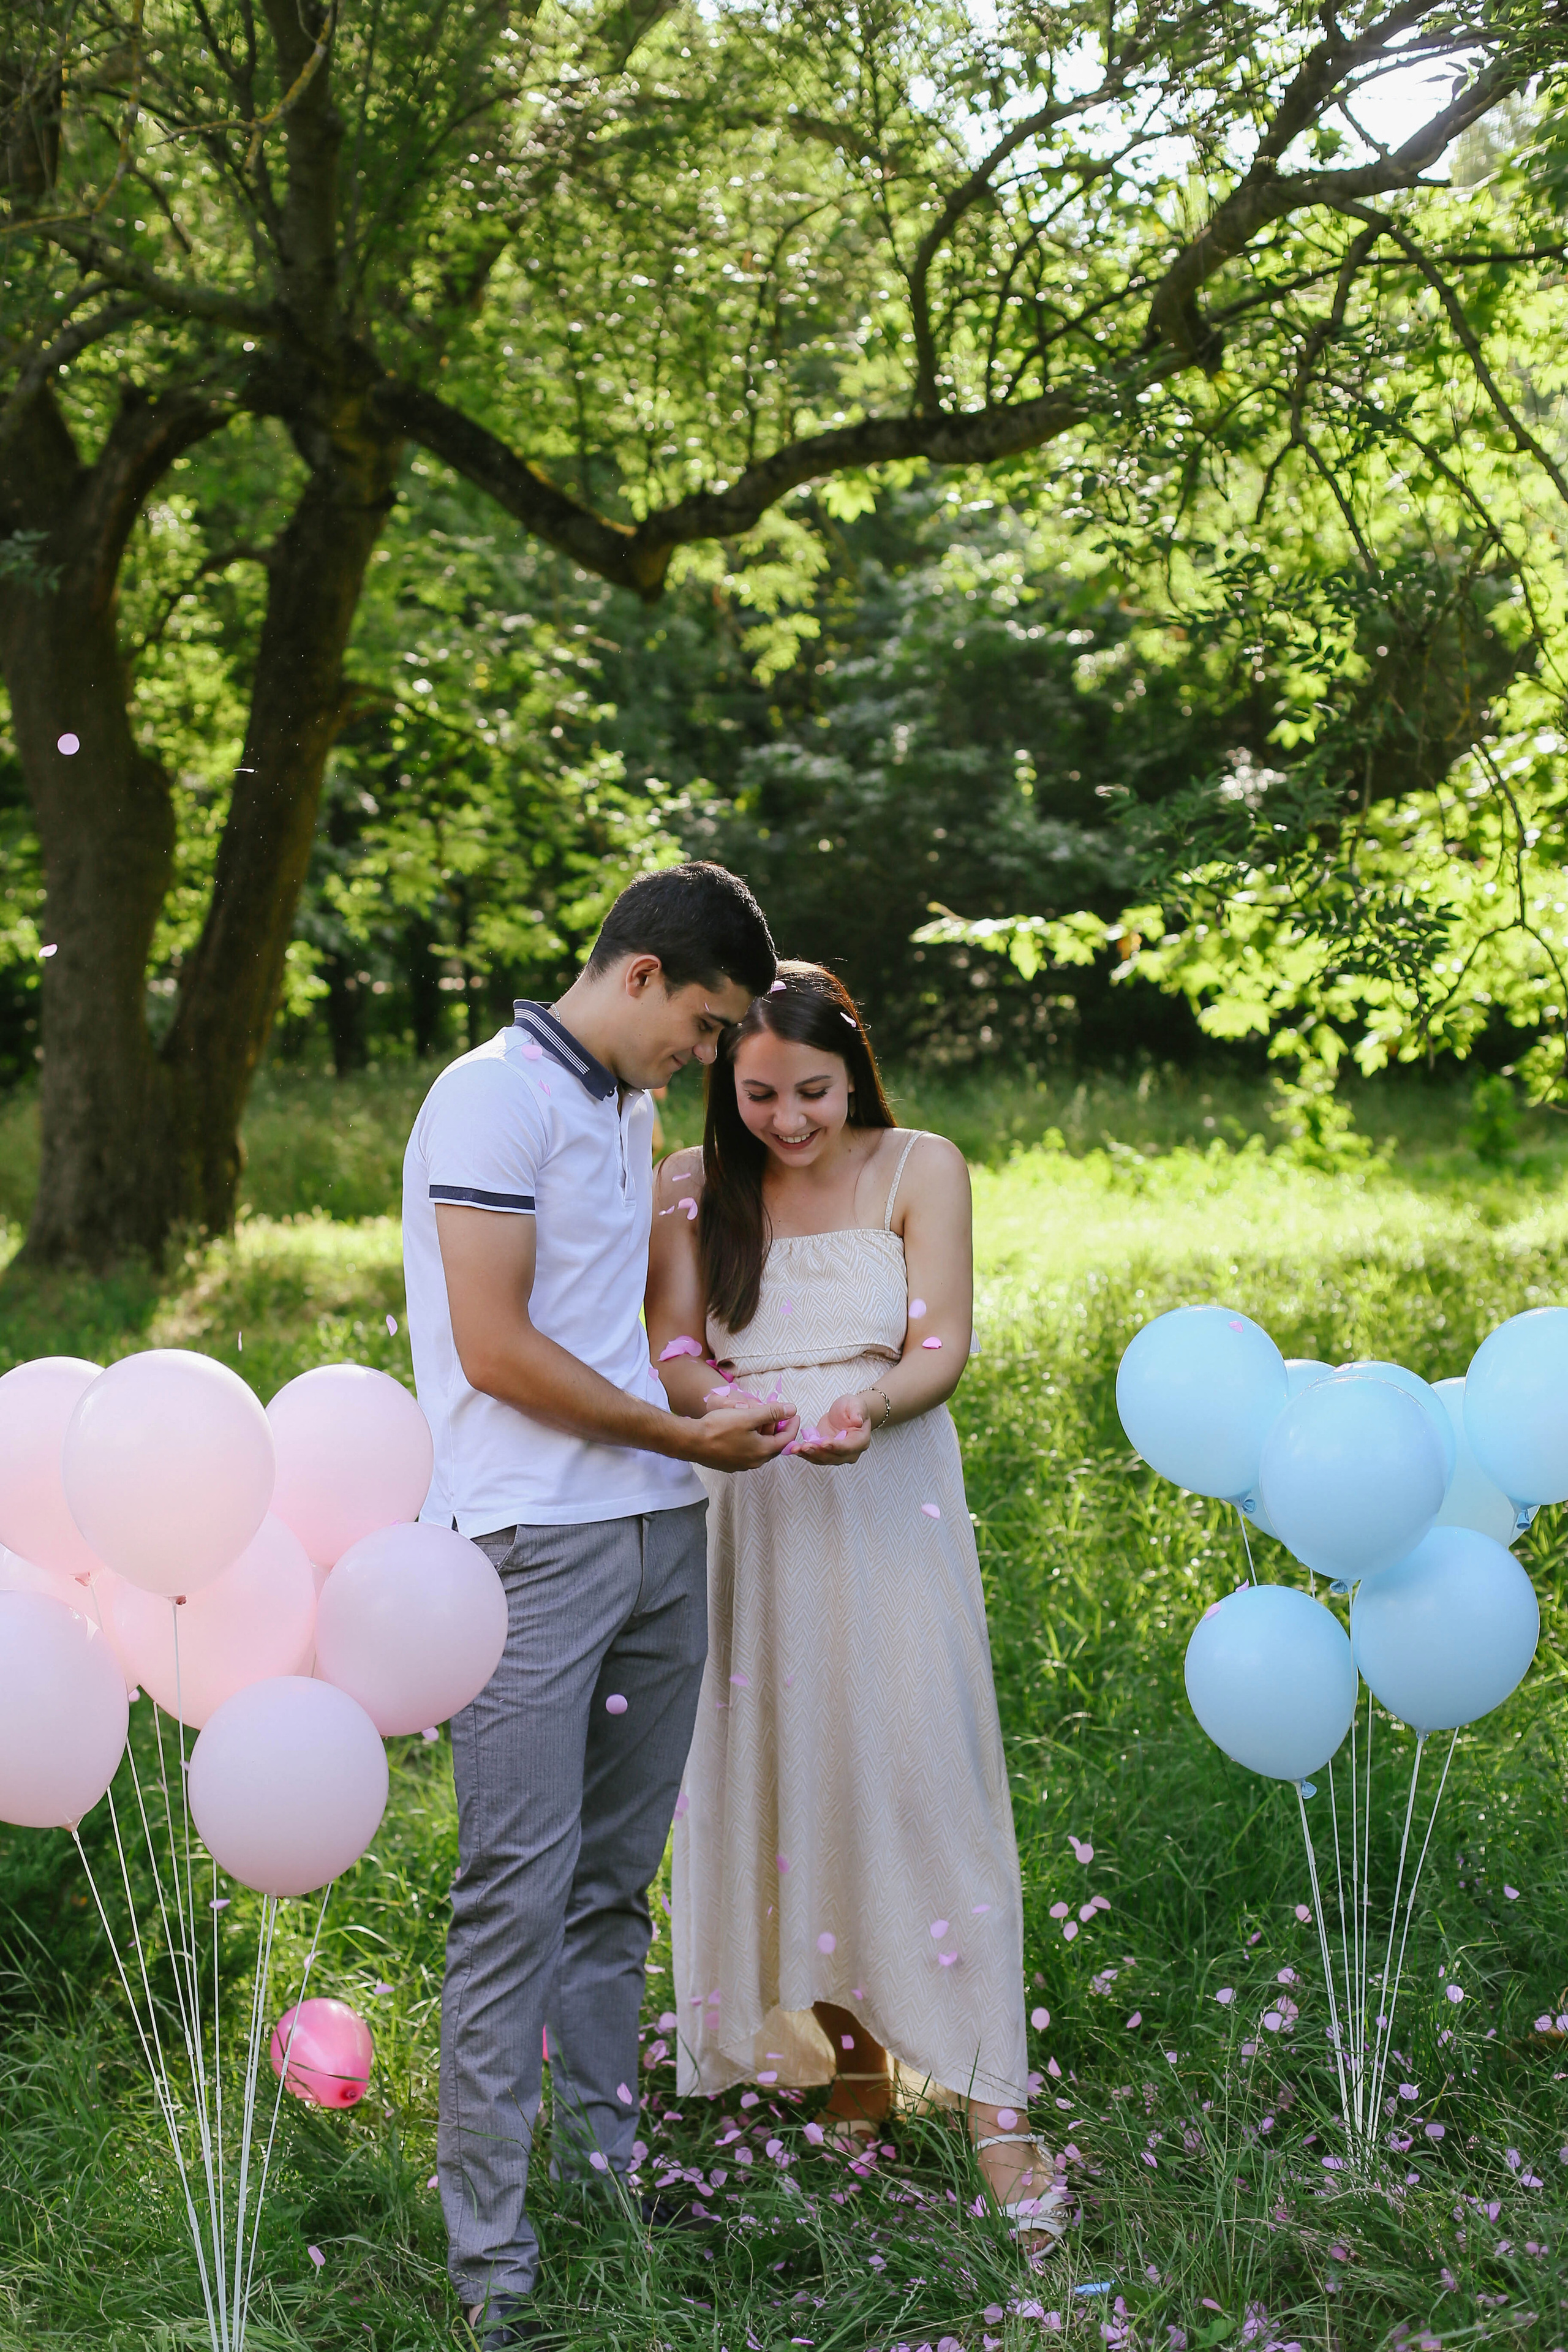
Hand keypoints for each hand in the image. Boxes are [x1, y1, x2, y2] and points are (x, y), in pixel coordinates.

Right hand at [684, 1397, 799, 1471]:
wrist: (691, 1442)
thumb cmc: (719, 1428)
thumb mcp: (748, 1416)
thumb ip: (772, 1413)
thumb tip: (793, 1409)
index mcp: (763, 1451)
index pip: (786, 1439)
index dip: (793, 1424)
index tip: (794, 1413)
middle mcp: (755, 1462)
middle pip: (774, 1445)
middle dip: (778, 1429)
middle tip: (777, 1414)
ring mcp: (741, 1465)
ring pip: (760, 1449)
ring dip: (763, 1434)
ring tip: (760, 1419)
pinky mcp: (730, 1464)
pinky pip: (747, 1452)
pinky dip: (752, 1440)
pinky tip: (744, 1430)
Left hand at [790, 1391, 873, 1466]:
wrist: (847, 1413)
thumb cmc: (853, 1408)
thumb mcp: (857, 1405)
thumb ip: (858, 1412)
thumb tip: (858, 1421)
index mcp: (860, 1441)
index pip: (848, 1447)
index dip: (836, 1446)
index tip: (824, 1443)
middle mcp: (850, 1452)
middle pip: (833, 1457)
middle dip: (818, 1452)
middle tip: (805, 1446)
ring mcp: (837, 1454)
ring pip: (823, 1459)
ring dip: (809, 1455)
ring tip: (796, 1449)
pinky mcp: (825, 1452)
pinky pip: (815, 1456)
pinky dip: (804, 1454)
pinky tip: (794, 1449)